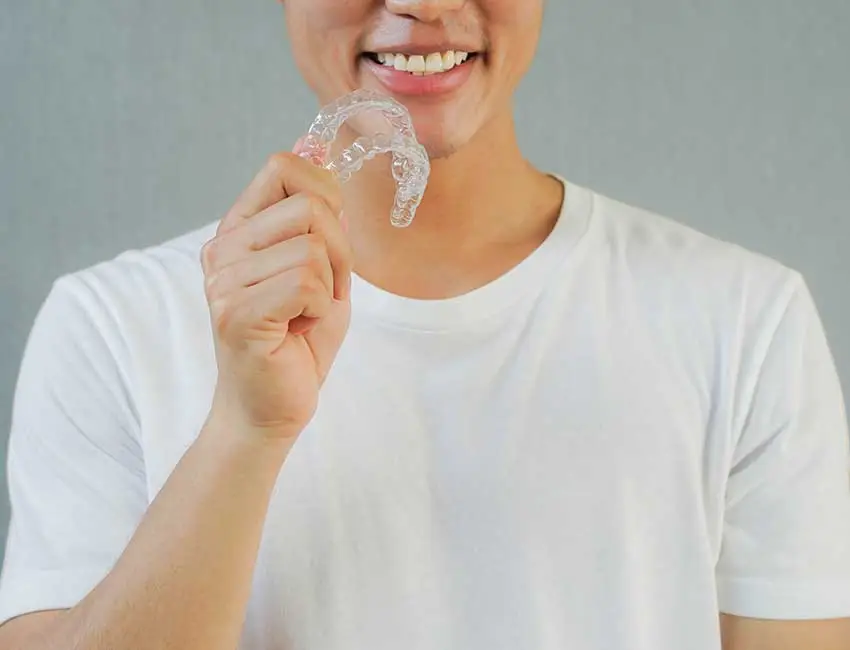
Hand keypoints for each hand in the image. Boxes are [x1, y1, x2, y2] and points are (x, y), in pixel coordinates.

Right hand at [201, 146, 352, 441]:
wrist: (271, 408)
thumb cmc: (298, 341)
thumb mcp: (322, 268)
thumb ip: (320, 217)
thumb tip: (319, 148)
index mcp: (240, 229)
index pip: (284, 166)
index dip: (325, 197)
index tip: (326, 243)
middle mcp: (223, 248)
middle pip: (311, 207)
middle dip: (339, 253)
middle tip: (320, 294)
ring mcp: (224, 280)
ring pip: (315, 248)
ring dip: (331, 286)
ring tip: (306, 315)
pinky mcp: (237, 313)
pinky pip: (308, 284)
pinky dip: (320, 310)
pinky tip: (297, 330)